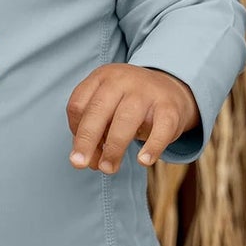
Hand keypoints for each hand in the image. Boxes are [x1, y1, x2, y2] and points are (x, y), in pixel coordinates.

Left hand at [66, 64, 199, 171]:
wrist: (171, 90)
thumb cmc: (129, 105)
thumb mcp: (108, 108)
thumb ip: (94, 131)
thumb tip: (88, 161)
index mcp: (102, 77)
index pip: (78, 104)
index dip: (75, 131)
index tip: (81, 149)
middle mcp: (122, 80)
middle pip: (98, 110)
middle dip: (86, 140)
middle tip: (80, 164)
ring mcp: (147, 91)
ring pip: (126, 120)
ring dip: (114, 148)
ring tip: (108, 168)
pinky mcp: (170, 107)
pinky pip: (161, 129)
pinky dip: (152, 147)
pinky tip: (143, 161)